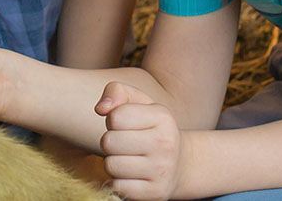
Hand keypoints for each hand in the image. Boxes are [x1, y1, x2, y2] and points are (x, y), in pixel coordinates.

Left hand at [96, 82, 186, 200]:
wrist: (180, 165)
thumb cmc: (152, 130)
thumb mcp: (141, 103)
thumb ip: (117, 92)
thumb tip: (101, 109)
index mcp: (162, 117)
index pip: (115, 117)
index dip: (113, 121)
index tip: (126, 126)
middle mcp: (165, 143)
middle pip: (108, 142)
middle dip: (110, 143)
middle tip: (125, 145)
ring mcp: (162, 170)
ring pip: (110, 165)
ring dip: (113, 163)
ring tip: (128, 159)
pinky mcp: (155, 193)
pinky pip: (118, 187)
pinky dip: (119, 182)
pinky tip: (132, 176)